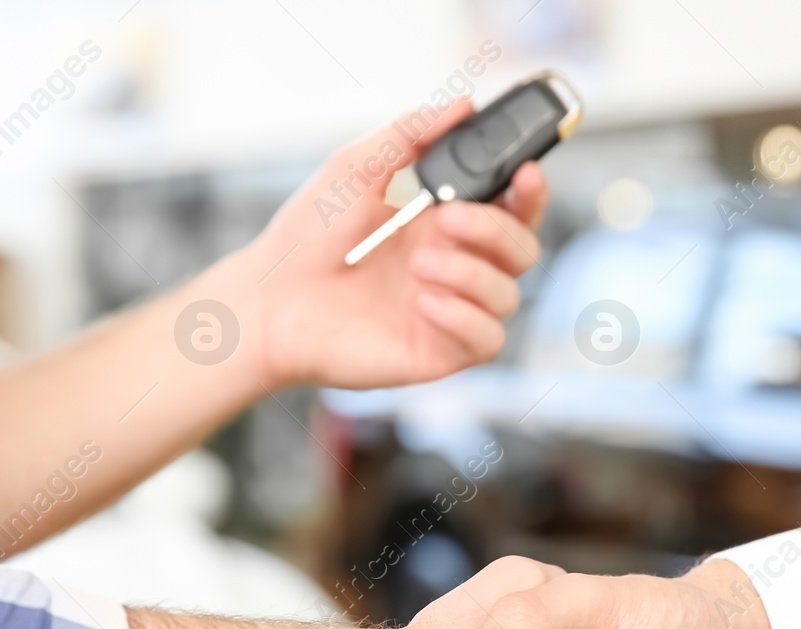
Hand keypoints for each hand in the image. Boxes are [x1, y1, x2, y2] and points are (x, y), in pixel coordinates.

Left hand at [243, 99, 547, 390]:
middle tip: (447, 218)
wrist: (271, 302)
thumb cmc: (307, 237)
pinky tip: (426, 303)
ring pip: (508, 294)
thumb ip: (408, 134)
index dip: (530, 190)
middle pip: (522, 248)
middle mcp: (455, 264)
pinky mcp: (439, 351)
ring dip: (472, 274)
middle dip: (496, 229)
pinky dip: (467, 318)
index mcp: (445, 220)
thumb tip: (461, 104)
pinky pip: (488, 339)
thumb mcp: (355, 169)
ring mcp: (450, 309)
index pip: (512, 206)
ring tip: (419, 266)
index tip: (524, 172)